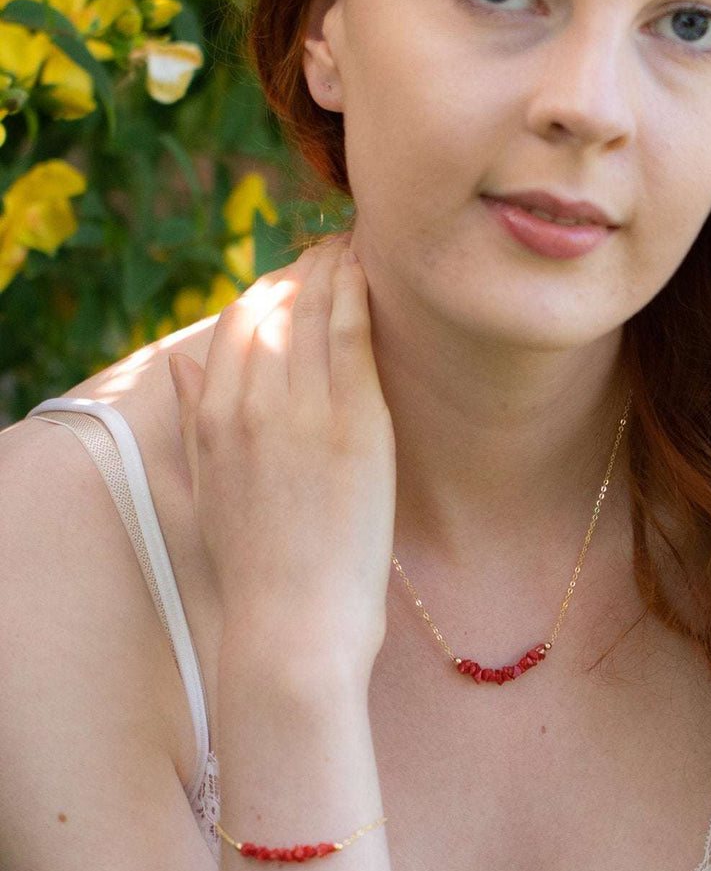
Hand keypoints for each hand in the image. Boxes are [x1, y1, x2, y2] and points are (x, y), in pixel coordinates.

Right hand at [168, 234, 395, 678]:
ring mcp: (303, 409)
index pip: (235, 325)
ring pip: (313, 311)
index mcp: (215, 417)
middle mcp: (252, 401)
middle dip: (301, 268)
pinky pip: (351, 335)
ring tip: (353, 246)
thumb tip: (180, 366)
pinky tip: (370, 271)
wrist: (294, 624)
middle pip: (274, 308)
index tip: (292, 275)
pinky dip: (357, 294)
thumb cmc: (256, 566)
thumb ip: (195, 419)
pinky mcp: (354, 423)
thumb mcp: (206, 489)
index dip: (266, 291)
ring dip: (332, 269)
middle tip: (330, 247)